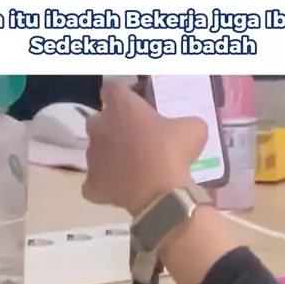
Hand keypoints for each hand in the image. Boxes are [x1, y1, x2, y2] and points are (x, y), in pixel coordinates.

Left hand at [83, 82, 207, 215]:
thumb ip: (182, 122)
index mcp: (121, 106)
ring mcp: (92, 157)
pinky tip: (120, 188)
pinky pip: (94, 183)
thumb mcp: (193, 129)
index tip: (133, 109)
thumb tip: (182, 130)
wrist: (160, 194)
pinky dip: (104, 185)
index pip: (111, 90)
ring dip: (109, 157)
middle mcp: (99, 127)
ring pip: (96, 153)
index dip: (122, 99)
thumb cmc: (173, 153)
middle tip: (134, 140)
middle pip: (98, 121)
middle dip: (112, 128)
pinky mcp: (91, 184)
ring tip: (130, 169)